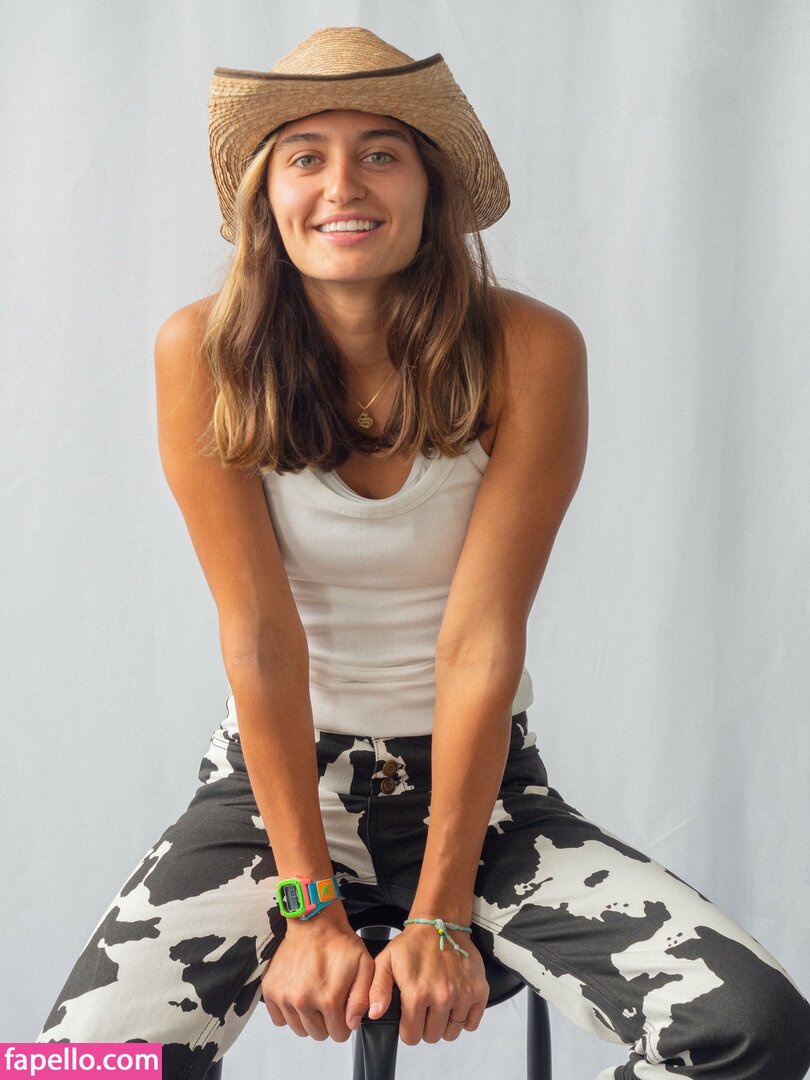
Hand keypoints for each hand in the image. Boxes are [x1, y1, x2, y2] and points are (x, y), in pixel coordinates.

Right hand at [261, 903, 375, 1041]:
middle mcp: (303, 1001)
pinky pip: (278, 1019)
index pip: (339, 1034)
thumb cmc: (338, 942)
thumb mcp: (364, 966)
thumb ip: (362, 998)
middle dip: (326, 1021)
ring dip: (307, 1018)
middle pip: (318, 1034)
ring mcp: (283, 996)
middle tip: (328, 998)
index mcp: (328, 998)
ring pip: (298, 1029)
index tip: (342, 1006)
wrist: (312, 921)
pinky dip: (288, 1012)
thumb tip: (352, 1024)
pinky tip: (298, 994)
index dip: (344, 1021)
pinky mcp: (270, 990)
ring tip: (313, 994)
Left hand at [367, 921, 488, 1044]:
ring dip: (445, 1024)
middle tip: (424, 1008)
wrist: (440, 924)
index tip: (409, 1016)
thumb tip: (375, 1013)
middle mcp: (442, 997)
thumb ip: (377, 989)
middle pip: (432, 1036)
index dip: (408, 1029)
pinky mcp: (479, 991)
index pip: (412, 1037)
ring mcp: (463, 995)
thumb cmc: (414, 944)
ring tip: (439, 1005)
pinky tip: (455, 1004)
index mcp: (417, 994)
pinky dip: (464, 1019)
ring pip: (452, 1033)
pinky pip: (472, 1023)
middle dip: (426, 1026)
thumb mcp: (386, 961)